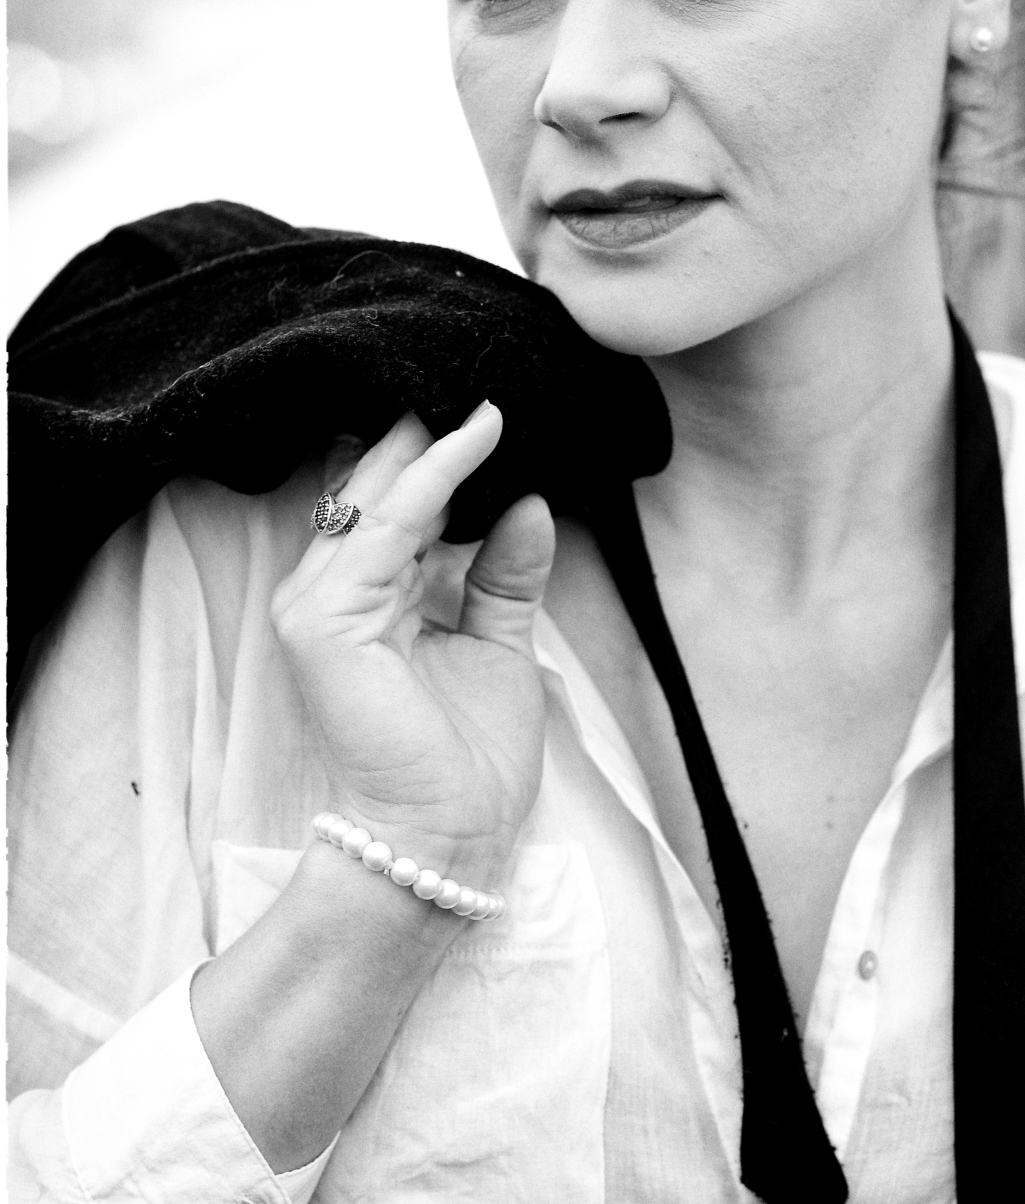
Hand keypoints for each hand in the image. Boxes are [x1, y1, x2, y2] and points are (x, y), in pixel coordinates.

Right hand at [271, 406, 554, 884]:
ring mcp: (316, 603)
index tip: (496, 400)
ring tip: (490, 390)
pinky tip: (476, 439)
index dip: (438, 448)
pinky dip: (433, 477)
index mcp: (363, 596)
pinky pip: (386, 526)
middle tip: (487, 365)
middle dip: (429, 425)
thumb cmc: (470, 758)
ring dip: (435, 440)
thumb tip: (531, 501)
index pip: (392, 500)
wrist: (449, 838)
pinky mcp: (322, 620)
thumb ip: (504, 573)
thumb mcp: (499, 643)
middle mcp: (328, 589)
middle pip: (375, 482)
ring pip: (377, 492)